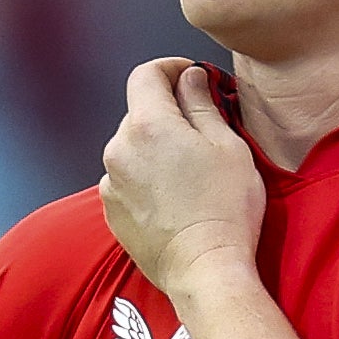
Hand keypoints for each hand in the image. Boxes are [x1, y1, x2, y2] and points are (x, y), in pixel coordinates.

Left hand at [96, 60, 265, 308]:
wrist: (205, 269)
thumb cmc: (224, 210)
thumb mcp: (227, 145)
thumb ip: (202, 104)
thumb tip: (190, 78)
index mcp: (148, 124)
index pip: (146, 74)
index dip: (170, 68)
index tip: (190, 77)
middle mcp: (119, 149)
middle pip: (139, 112)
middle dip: (167, 112)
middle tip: (202, 130)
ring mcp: (111, 183)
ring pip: (132, 147)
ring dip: (155, 148)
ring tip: (188, 172)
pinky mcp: (111, 211)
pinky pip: (126, 179)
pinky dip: (145, 177)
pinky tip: (173, 196)